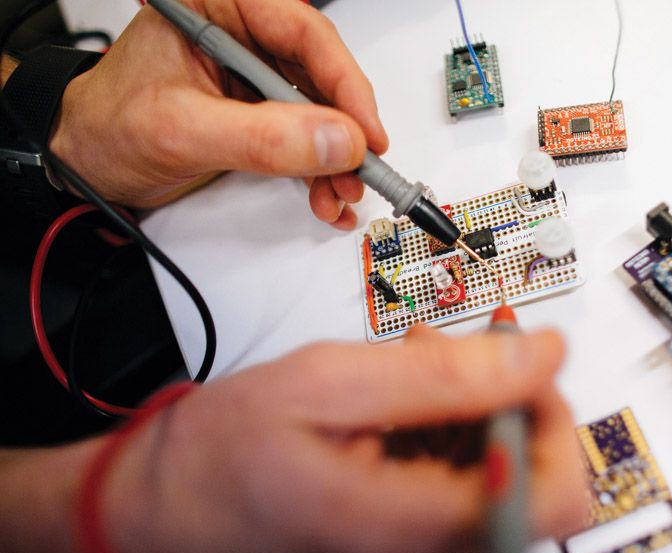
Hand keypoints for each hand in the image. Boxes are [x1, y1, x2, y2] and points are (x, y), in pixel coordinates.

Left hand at [50, 0, 387, 228]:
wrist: (88, 162)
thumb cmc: (109, 126)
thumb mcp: (182, 129)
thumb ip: (261, 137)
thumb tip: (334, 141)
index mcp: (218, 7)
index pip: (303, 33)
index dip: (345, 84)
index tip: (365, 134)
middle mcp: (242, 37)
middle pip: (321, 76)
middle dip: (342, 133)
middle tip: (358, 173)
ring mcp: (252, 79)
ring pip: (318, 113)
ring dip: (334, 160)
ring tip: (338, 195)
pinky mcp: (256, 115)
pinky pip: (302, 138)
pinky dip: (319, 172)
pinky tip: (326, 197)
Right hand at [105, 327, 587, 552]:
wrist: (151, 523)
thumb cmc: (212, 459)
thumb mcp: (326, 384)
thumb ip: (446, 374)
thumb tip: (539, 356)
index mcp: (401, 536)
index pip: (553, 495)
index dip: (551, 419)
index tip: (517, 372)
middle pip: (520, 489)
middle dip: (491, 408)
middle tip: (433, 360)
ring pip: (485, 499)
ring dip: (457, 431)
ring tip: (393, 393)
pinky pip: (451, 521)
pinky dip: (436, 465)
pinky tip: (389, 432)